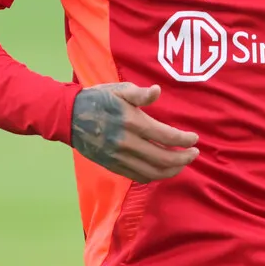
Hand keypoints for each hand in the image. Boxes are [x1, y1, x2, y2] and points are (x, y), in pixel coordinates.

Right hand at [70, 83, 199, 182]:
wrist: (69, 116)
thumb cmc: (99, 99)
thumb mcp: (120, 89)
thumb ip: (140, 93)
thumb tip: (158, 91)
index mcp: (132, 122)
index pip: (166, 136)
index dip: (184, 140)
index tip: (195, 139)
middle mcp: (127, 143)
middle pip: (163, 159)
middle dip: (183, 158)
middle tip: (194, 153)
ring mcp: (119, 157)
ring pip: (152, 172)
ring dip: (172, 170)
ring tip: (182, 163)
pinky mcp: (112, 165)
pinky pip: (138, 176)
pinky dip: (154, 176)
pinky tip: (162, 170)